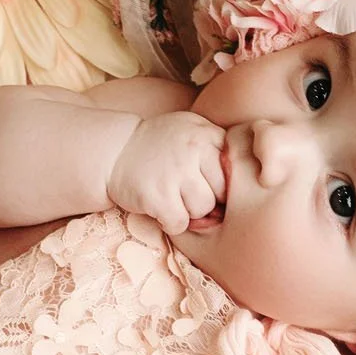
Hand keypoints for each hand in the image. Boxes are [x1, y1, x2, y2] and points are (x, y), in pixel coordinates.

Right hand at [105, 111, 227, 236]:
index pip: (233, 172)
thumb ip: (217, 149)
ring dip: (188, 212)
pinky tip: (160, 208)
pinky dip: (171, 223)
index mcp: (206, 133)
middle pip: (221, 193)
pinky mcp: (157, 194)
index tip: (204, 184)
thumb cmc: (159, 147)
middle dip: (207, 200)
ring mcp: (174, 171)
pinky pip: (179, 223)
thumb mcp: (191, 131)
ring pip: (202, 209)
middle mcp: (193, 148)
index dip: (220, 185)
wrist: (113, 151)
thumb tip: (241, 193)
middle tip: (185, 193)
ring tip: (171, 198)